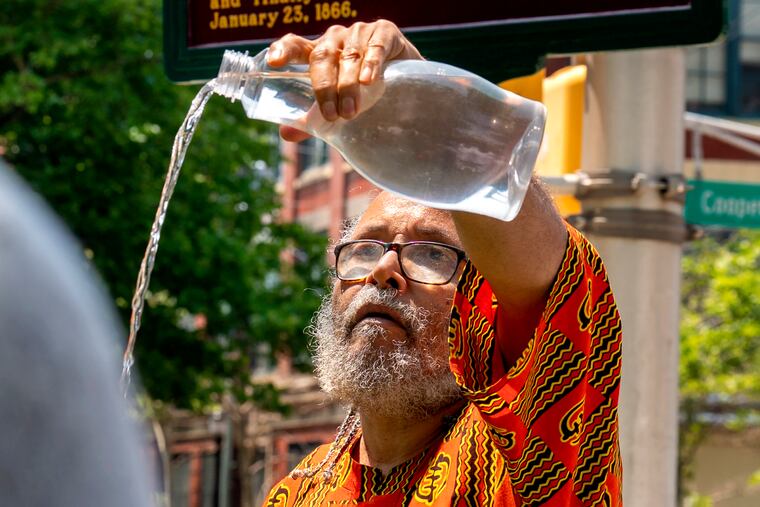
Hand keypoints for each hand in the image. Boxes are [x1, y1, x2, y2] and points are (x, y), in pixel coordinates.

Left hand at [266, 20, 421, 141]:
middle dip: (324, 87)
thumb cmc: (368, 94)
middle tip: (332, 115)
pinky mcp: (385, 33)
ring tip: (350, 111)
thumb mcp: (339, 106)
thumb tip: (286, 134)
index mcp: (321, 53)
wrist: (408, 85)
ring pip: (348, 56)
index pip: (297, 46)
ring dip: (347, 84)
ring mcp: (361, 33)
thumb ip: (313, 119)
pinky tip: (369, 80)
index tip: (274, 63)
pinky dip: (371, 63)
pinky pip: (375, 46)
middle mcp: (337, 39)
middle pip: (323, 56)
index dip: (284, 51)